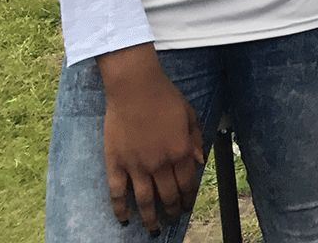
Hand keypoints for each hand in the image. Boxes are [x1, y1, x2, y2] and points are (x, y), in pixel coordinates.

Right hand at [97, 44, 203, 230]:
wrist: (135, 88)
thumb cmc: (165, 98)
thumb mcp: (190, 115)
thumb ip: (195, 140)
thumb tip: (200, 161)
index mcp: (181, 151)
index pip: (188, 183)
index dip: (188, 198)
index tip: (187, 207)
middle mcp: (160, 163)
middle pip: (168, 195)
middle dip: (172, 210)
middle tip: (171, 219)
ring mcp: (137, 165)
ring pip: (144, 200)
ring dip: (150, 218)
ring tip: (153, 229)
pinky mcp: (116, 163)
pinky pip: (117, 192)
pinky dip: (120, 208)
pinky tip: (124, 219)